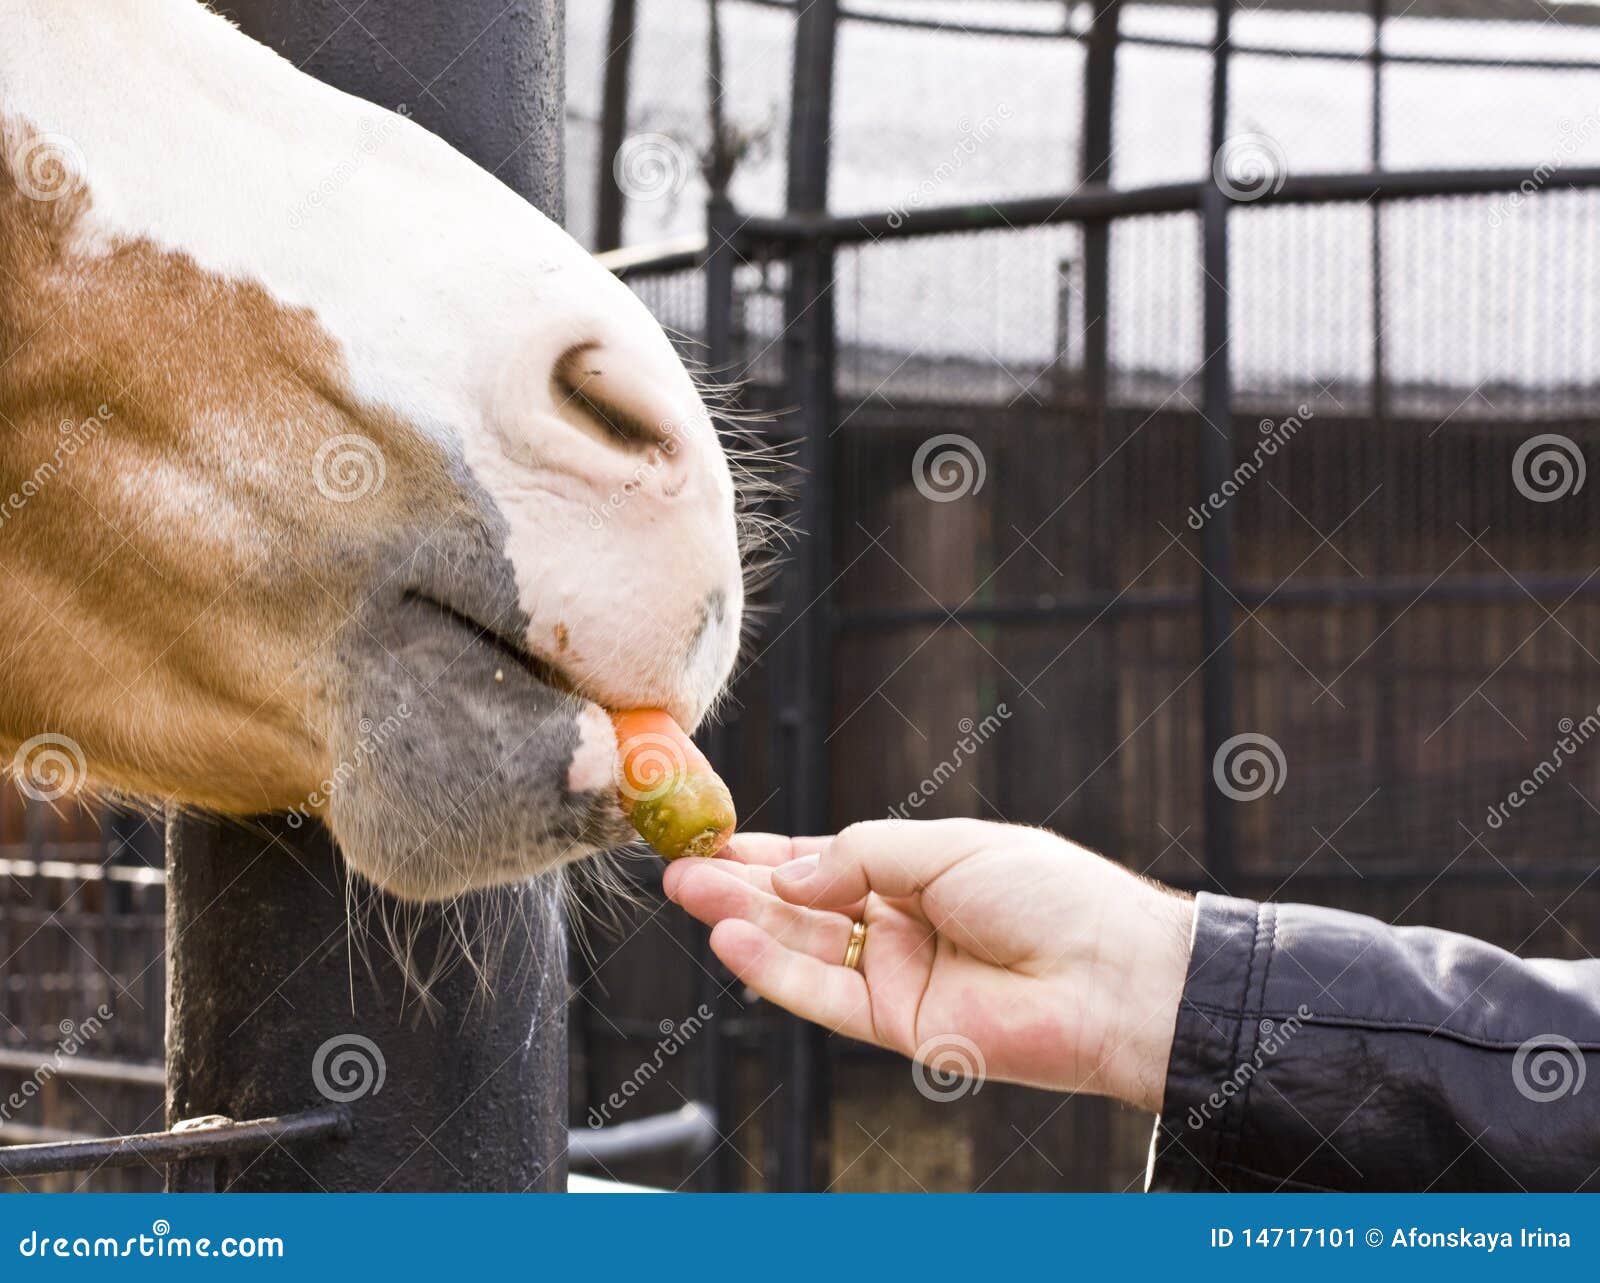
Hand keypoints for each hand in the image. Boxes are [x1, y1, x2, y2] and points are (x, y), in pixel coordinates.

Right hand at [662, 818, 1195, 1113]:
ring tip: (690, 892)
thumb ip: (861, 855)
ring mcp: (897, 976)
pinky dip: (776, 970)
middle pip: (804, 905)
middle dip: (741, 885)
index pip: (827, 861)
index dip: (770, 851)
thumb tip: (789, 870)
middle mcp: (900, 925)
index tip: (714, 837)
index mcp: (917, 874)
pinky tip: (733, 942)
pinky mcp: (898, 1026)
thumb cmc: (1049, 895)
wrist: (1111, 974)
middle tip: (679, 867)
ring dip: (745, 922)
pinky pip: (824, 996)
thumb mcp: (947, 846)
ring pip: (805, 948)